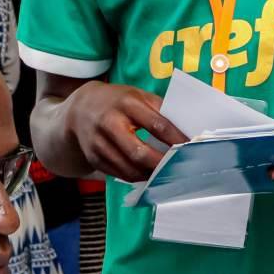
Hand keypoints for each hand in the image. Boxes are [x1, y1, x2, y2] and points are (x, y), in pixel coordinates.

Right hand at [62, 81, 186, 181]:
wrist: (80, 109)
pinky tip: (150, 176)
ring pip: (129, 168)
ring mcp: (99, 142)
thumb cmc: (118, 102)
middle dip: (163, 164)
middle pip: (140, 152)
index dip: (177, 139)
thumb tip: (187, 129)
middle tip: (181, 169)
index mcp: (126, 103)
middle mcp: (110, 123)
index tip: (193, 148)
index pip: (157, 124)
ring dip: (151, 175)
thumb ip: (160, 110)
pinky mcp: (94, 157)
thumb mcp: (137, 96)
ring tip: (168, 176)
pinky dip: (138, 177)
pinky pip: (120, 174)